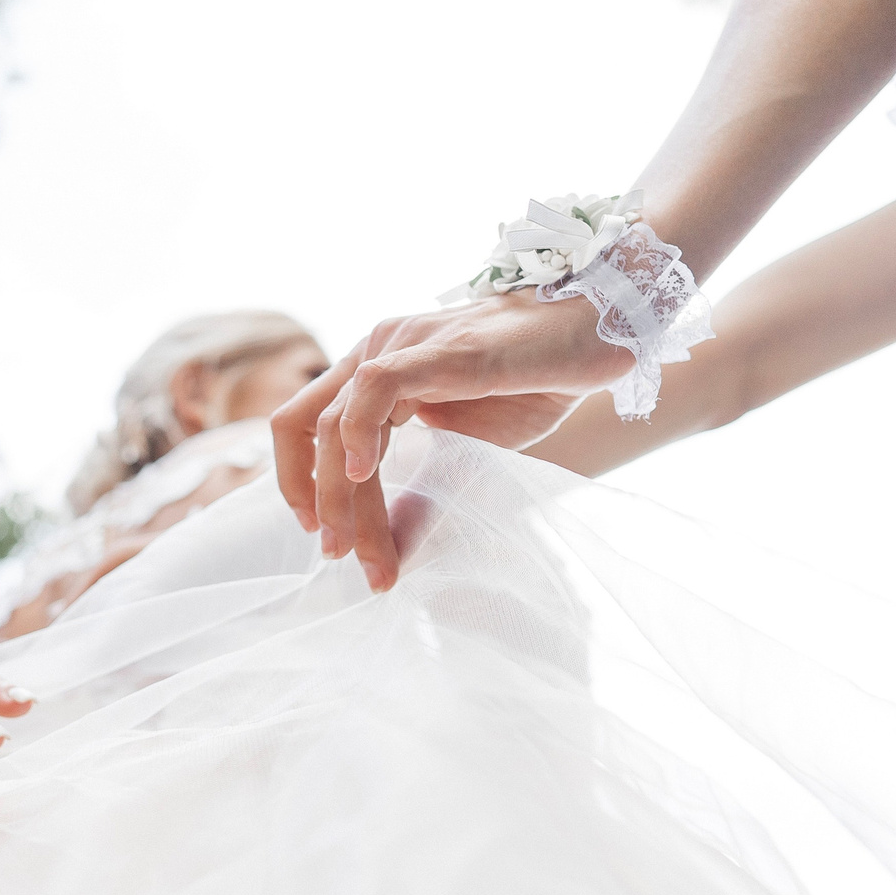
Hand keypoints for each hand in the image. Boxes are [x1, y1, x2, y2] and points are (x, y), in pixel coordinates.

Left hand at [270, 291, 629, 589]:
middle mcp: (376, 350)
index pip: (306, 428)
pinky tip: (363, 477)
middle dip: (319, 504)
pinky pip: (374, 389)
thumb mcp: (463, 453)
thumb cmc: (535, 385)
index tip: (326, 537)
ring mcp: (401, 345)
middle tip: (342, 558)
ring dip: (343, 497)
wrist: (595, 336)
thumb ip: (418, 491)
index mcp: (374, 370)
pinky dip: (357, 436)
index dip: (300, 484)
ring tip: (363, 550)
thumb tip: (387, 549)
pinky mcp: (435, 351)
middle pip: (308, 430)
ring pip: (336, 423)